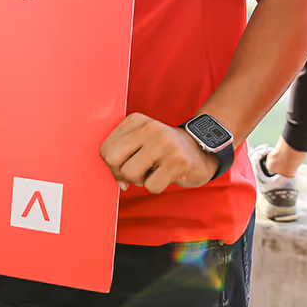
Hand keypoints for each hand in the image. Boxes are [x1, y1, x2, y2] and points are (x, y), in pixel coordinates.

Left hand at [99, 113, 217, 193]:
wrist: (200, 150)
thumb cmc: (164, 149)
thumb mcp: (140, 140)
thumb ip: (122, 154)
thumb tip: (117, 180)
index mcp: (136, 120)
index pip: (106, 148)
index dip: (112, 165)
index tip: (125, 166)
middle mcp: (150, 127)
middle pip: (113, 159)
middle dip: (121, 173)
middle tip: (136, 173)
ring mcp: (165, 143)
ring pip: (130, 173)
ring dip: (140, 180)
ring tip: (153, 171)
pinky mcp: (177, 162)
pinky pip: (151, 186)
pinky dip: (156, 186)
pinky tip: (166, 175)